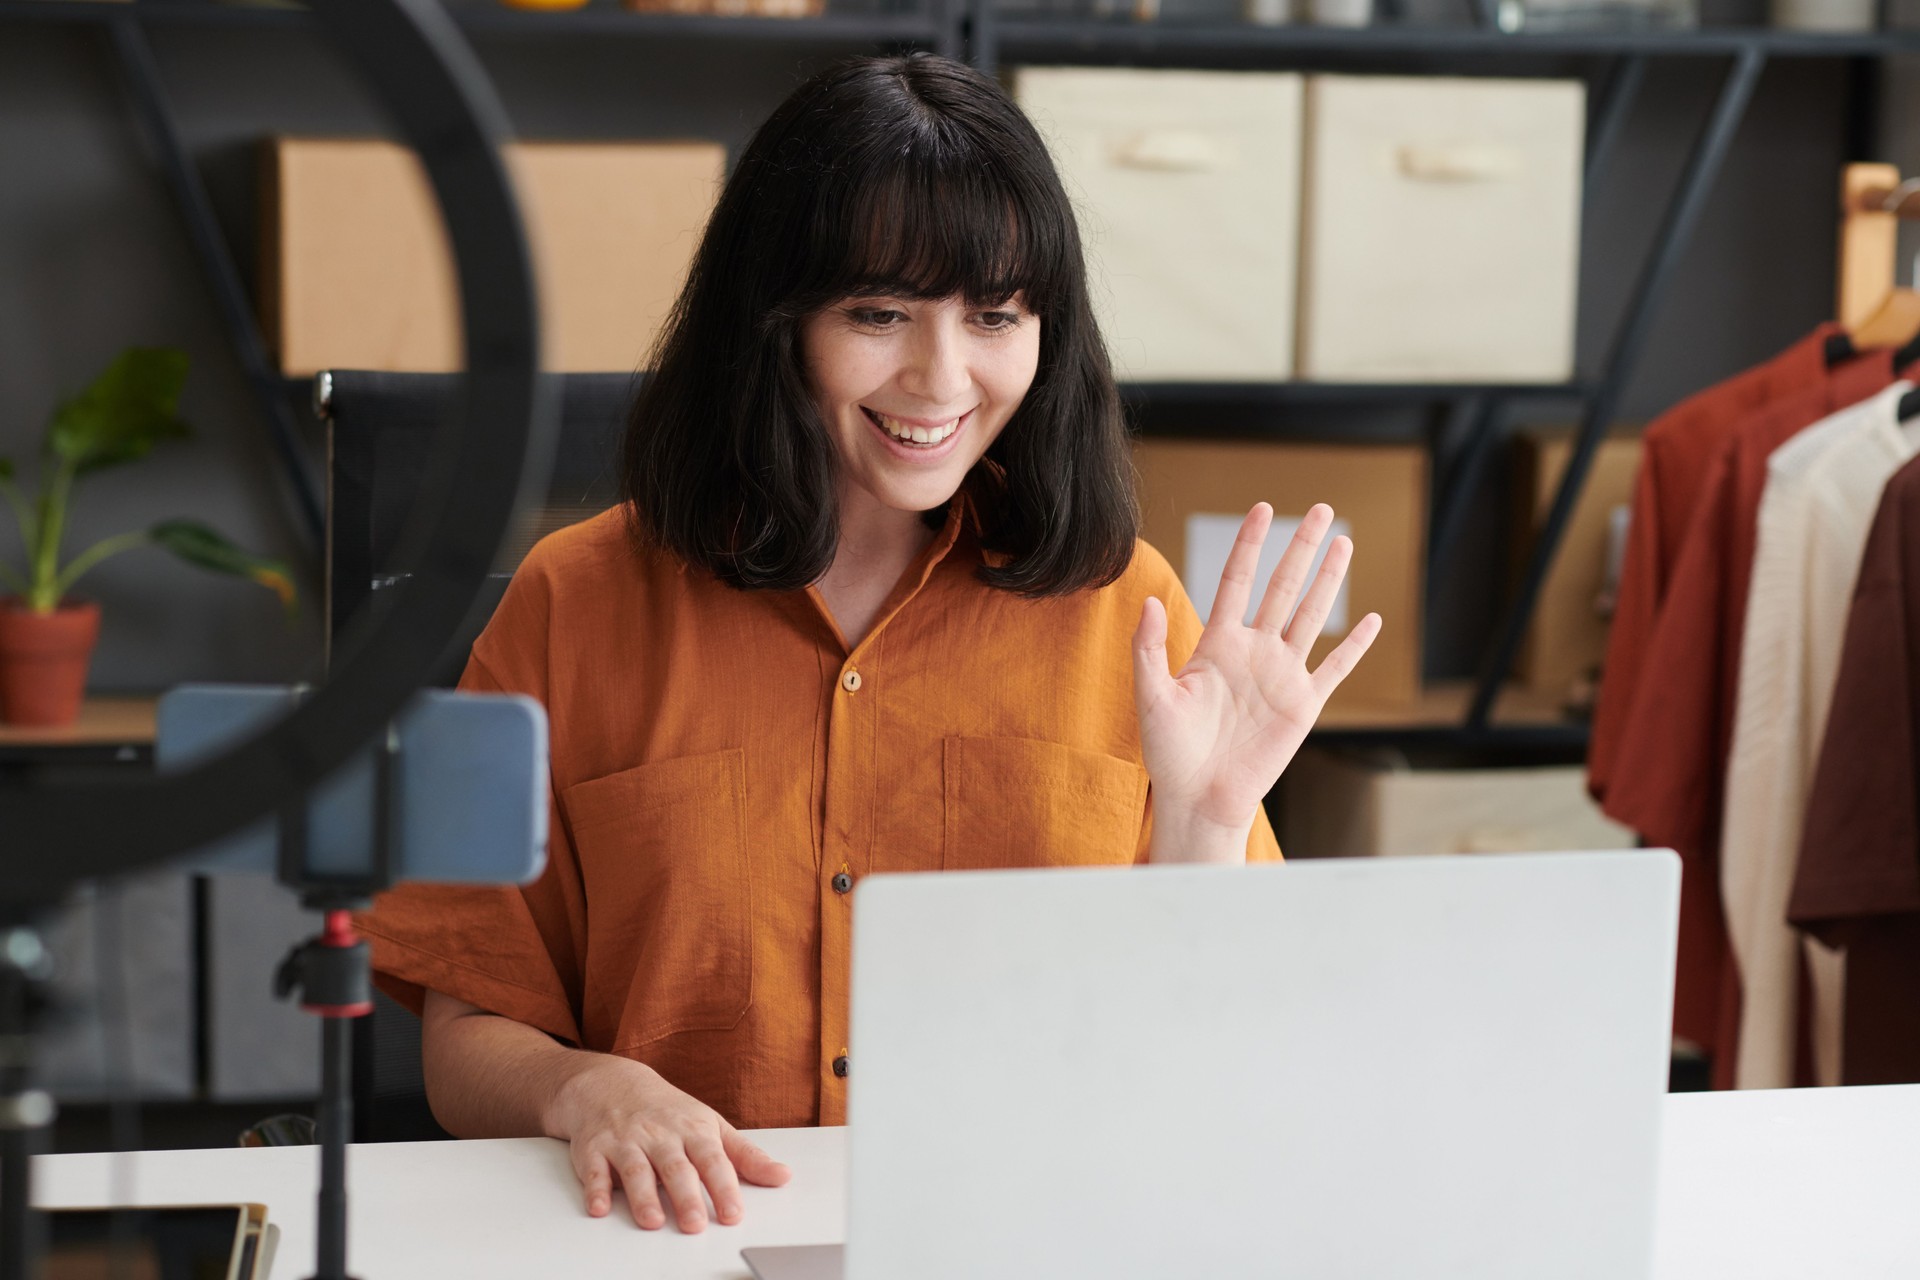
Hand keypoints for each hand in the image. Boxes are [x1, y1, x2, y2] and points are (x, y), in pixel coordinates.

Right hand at [547, 1053, 790, 1231]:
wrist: (610, 1084)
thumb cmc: (667, 1112)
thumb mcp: (710, 1126)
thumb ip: (745, 1156)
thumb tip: (782, 1176)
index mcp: (692, 1130)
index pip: (712, 1160)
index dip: (724, 1187)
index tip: (734, 1213)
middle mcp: (660, 1135)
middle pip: (675, 1167)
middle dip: (685, 1196)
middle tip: (695, 1224)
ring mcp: (626, 1140)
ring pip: (635, 1169)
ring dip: (643, 1196)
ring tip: (653, 1221)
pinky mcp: (594, 1148)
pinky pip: (593, 1169)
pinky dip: (595, 1188)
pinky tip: (599, 1207)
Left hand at [1133, 503, 1380, 859]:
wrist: (1198, 796)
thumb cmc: (1168, 751)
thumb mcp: (1150, 695)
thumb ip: (1149, 648)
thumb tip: (1147, 600)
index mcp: (1218, 643)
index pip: (1238, 580)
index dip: (1250, 544)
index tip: (1263, 509)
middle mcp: (1254, 651)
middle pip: (1282, 587)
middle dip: (1302, 547)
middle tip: (1322, 509)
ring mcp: (1281, 676)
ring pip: (1311, 616)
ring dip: (1329, 581)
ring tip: (1345, 543)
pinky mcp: (1302, 707)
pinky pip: (1334, 669)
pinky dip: (1353, 646)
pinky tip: (1371, 619)